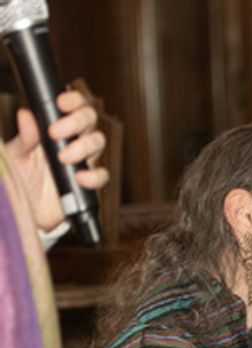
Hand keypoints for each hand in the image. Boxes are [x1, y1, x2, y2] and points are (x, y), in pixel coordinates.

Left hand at [4, 89, 107, 231]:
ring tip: (63, 158)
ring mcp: (83, 161)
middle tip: (55, 133)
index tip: (60, 103)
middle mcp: (73, 141)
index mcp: (57, 129)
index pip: (73, 106)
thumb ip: (24, 137)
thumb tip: (26, 115)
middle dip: (77, 122)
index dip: (73, 100)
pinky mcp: (89, 184)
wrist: (26, 210)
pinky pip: (102, 175)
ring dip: (83, 146)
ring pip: (99, 143)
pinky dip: (94, 175)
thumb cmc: (21, 179)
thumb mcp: (16, 155)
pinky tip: (80, 178)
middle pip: (90, 120)